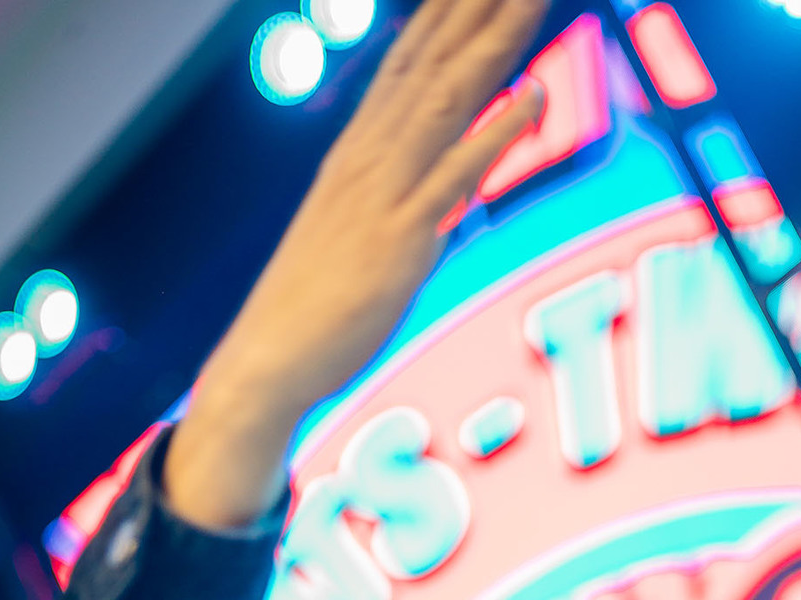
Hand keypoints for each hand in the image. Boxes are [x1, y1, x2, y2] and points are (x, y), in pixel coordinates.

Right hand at [164, 0, 547, 529]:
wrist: (265, 363)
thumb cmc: (311, 313)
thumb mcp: (359, 244)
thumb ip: (403, 211)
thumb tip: (445, 206)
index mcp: (358, 154)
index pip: (412, 63)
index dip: (448, 13)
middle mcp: (370, 157)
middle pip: (435, 61)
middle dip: (478, 6)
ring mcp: (384, 194)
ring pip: (449, 98)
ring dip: (497, 41)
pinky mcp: (400, 240)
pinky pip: (455, 176)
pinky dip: (497, 133)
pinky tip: (535, 95)